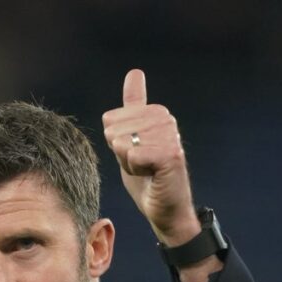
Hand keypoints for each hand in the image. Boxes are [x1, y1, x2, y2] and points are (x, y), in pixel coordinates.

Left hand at [102, 70, 198, 244]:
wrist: (164, 210)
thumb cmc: (147, 178)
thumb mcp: (130, 139)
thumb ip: (131, 108)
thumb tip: (135, 72)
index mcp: (155, 112)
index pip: (111, 120)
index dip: (115, 143)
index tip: (134, 155)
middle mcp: (165, 118)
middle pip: (114, 130)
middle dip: (120, 154)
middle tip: (141, 166)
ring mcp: (170, 135)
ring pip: (122, 143)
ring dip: (128, 164)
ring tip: (147, 171)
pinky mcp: (171, 154)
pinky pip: (133, 155)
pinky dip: (136, 170)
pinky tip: (151, 175)